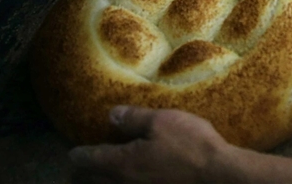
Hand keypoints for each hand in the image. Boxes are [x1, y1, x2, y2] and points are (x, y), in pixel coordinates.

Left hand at [69, 106, 232, 183]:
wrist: (218, 177)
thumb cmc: (190, 146)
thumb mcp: (162, 122)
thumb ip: (133, 119)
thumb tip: (110, 115)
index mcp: (121, 163)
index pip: (90, 159)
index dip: (79, 155)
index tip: (73, 154)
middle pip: (93, 182)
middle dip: (82, 176)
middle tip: (76, 171)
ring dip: (99, 183)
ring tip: (97, 179)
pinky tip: (128, 181)